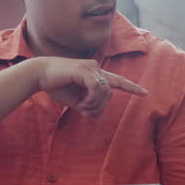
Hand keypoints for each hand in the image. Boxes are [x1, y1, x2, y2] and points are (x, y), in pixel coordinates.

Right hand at [29, 56, 146, 115]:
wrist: (39, 75)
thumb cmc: (55, 86)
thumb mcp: (75, 100)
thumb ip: (88, 106)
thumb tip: (97, 116)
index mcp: (95, 74)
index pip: (118, 81)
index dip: (132, 88)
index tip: (145, 93)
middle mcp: (96, 68)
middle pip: (110, 92)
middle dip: (100, 107)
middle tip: (86, 112)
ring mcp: (91, 67)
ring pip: (105, 91)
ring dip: (95, 104)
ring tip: (82, 107)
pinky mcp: (85, 70)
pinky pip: (97, 88)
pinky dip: (91, 99)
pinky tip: (81, 103)